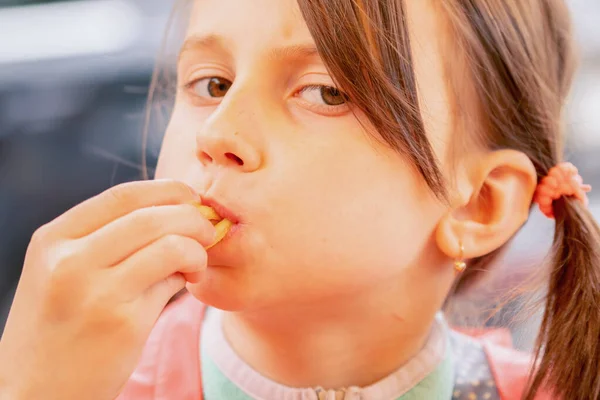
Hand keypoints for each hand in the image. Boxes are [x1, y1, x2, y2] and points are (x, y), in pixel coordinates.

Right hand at [0, 180, 214, 399]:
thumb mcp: (61, 272)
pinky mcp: (123, 324)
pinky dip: (188, 275)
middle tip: (208, 230)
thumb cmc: (59, 327)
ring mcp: (95, 293)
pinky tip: (185, 283)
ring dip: (197, 249)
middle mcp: (69, 261)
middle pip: (151, 216)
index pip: (123, 195)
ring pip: (170, 245)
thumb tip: (174, 214)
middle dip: (192, 217)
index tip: (191, 198)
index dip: (167, 190)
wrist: (36, 393)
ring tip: (197, 262)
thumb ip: (106, 240)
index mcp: (52, 240)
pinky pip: (172, 283)